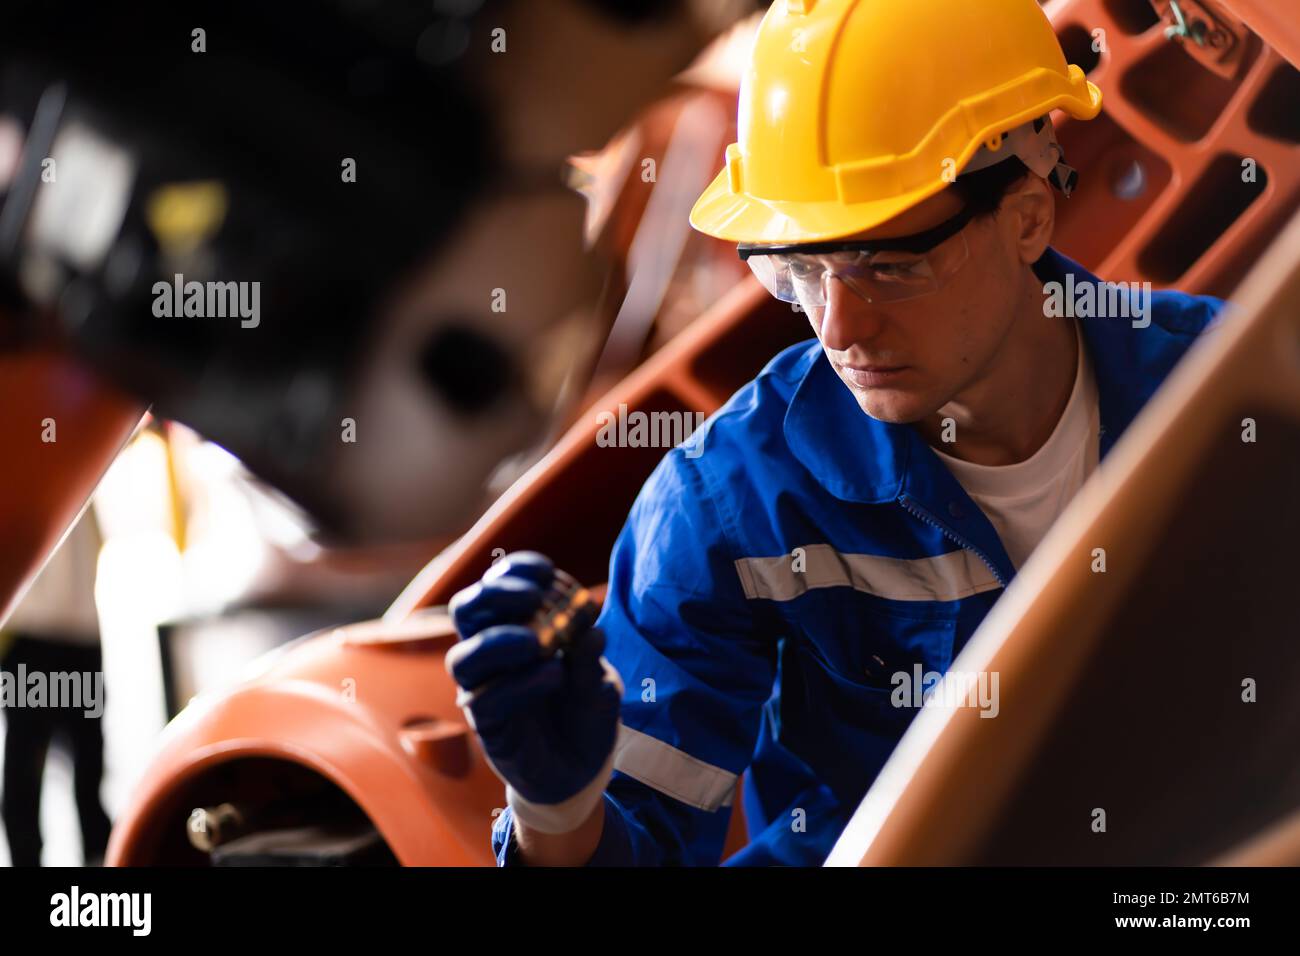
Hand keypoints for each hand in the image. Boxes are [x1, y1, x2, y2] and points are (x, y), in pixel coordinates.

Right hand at [446, 551, 622, 832]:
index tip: (547, 571)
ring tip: (537, 642)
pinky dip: (519, 683)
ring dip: (499, 641)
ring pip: (462, 657)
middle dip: (495, 594)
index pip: (497, 585)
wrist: (583, 769)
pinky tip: (552, 675)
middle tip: (533, 598)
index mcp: (515, 626)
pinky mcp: (487, 725)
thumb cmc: (584, 710)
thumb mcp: (598, 680)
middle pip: (465, 610)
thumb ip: (590, 657)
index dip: (516, 571)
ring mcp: (484, 689)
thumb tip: (592, 630)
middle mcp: (490, 652)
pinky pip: (486, 700)